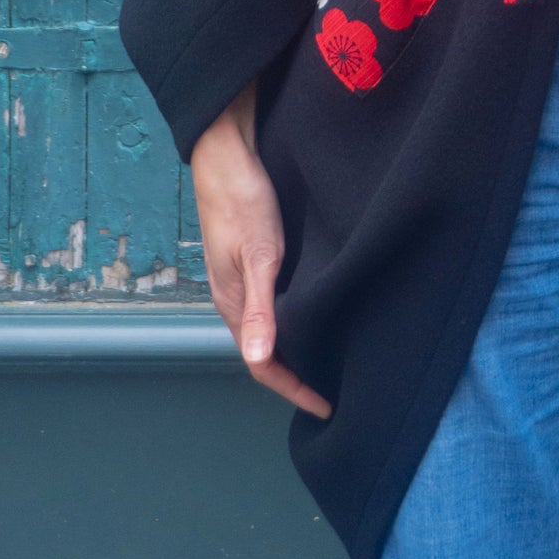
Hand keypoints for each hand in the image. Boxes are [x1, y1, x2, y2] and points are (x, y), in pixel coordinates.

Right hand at [190, 79, 332, 417]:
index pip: (262, 365)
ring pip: (268, 327)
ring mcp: (239, 277)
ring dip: (293, 347)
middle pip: (264, 352)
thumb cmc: (242, 199)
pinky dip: (291, 318)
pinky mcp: (249, 257)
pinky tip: (312, 308)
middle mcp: (234, 297)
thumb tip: (261, 360)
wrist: (224, 151)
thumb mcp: (259, 252)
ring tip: (329, 356)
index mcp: (234, 303)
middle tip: (333, 388)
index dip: (294, 389)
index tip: (326, 407)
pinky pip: (270, 302)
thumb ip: (262, 306)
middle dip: (295, 375)